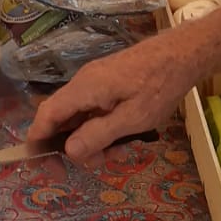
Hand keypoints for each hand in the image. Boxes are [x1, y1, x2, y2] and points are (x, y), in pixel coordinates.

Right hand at [27, 31, 192, 161]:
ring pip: (79, 116)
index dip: (38, 142)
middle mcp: (83, 83)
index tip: (42, 167)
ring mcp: (96, 82)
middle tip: (94, 165)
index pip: (46, 116)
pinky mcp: (108, 82)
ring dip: (90, 139)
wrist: (183, 53)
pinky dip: (101, 127)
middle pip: (61, 118)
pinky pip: (94, 109)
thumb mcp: (132, 118)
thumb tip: (68, 151)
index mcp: (84, 89)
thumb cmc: (160, 86)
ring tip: (115, 155)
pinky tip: (122, 140)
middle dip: (71, 146)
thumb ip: (98, 135)